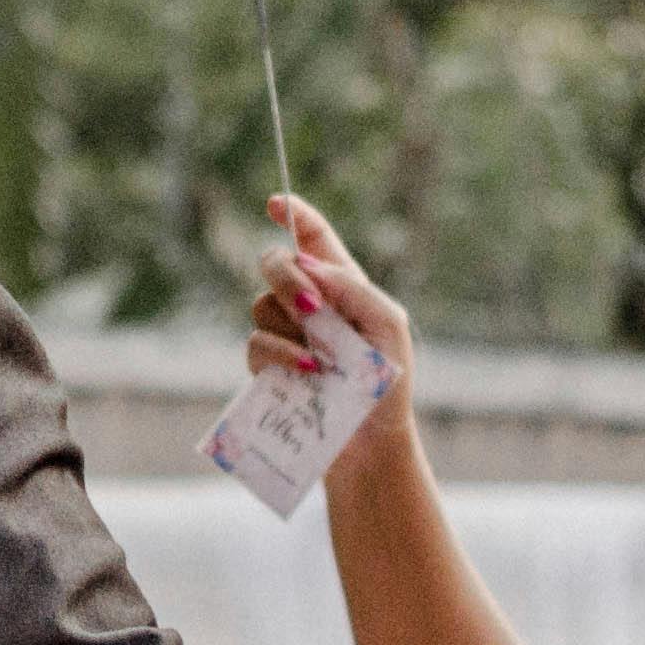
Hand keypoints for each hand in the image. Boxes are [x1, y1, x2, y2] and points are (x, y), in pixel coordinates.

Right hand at [243, 190, 416, 468]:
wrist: (370, 442)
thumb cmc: (387, 385)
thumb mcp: (388, 328)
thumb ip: (353, 290)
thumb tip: (307, 267)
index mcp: (343, 288)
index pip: (314, 239)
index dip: (295, 214)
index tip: (276, 201)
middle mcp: (309, 306)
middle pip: (274, 262)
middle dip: (285, 275)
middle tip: (311, 306)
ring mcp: (284, 335)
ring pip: (261, 304)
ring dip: (291, 326)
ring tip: (324, 359)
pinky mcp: (267, 366)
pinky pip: (256, 344)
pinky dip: (283, 355)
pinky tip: (310, 373)